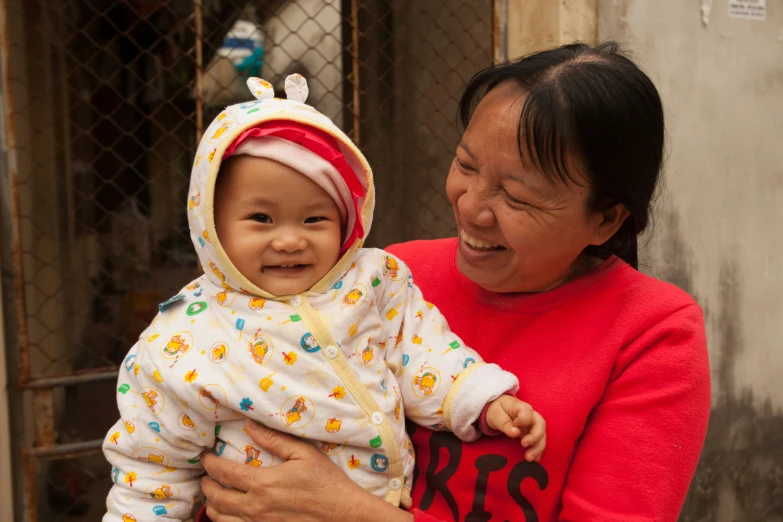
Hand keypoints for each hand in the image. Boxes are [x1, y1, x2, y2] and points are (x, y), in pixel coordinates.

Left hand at [201, 419, 413, 521]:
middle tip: (205, 476)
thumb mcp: (303, 453)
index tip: (205, 457)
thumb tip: (249, 424)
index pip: (224, 473)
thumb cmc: (326, 482)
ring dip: (212, 506)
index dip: (210, 464)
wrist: (343, 514)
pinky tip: (229, 513)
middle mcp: (256, 507)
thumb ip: (273, 439)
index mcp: (263, 483)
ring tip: (213, 495)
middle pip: (217, 498)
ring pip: (221, 518)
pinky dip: (226, 520)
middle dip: (206, 485)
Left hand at [485, 395, 545, 461]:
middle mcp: (531, 416)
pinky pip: (539, 441)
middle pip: (540, 425)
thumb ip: (506, 424)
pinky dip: (538, 450)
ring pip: (542, 435)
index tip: (515, 425)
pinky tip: (535, 458)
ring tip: (529, 458)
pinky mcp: (532, 433)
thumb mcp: (496, 415)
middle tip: (524, 445)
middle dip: (535, 437)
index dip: (523, 420)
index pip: (528, 412)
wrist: (498, 410)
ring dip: (537, 447)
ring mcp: (533, 425)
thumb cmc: (497, 411)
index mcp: (521, 407)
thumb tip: (516, 433)